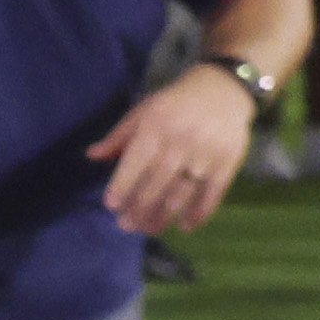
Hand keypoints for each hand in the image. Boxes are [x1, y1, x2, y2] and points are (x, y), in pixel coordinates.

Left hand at [92, 64, 257, 237]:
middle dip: (140, 207)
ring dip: (164, 215)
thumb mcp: (143, 112)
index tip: (111, 205)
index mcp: (156, 129)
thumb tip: (91, 155)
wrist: (223, 90)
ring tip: (150, 229)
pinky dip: (200, 212)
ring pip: (182, 192)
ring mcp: (206, 155)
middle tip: (126, 225)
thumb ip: (119, 137)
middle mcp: (181, 143)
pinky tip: (186, 226)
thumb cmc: (175, 103)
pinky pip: (213, 193)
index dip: (122, 185)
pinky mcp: (228, 163)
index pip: (135, 163)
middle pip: (157, 183)